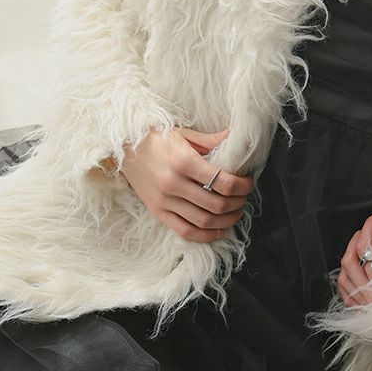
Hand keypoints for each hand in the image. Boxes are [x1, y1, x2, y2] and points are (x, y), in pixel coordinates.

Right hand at [119, 126, 253, 243]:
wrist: (123, 149)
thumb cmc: (158, 138)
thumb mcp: (185, 134)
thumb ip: (212, 140)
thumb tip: (237, 136)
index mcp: (183, 162)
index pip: (223, 182)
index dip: (242, 186)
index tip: (248, 183)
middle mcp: (174, 184)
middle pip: (216, 205)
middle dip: (237, 204)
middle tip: (244, 198)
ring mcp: (164, 201)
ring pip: (204, 221)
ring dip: (226, 221)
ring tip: (236, 213)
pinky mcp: (158, 212)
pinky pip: (185, 231)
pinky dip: (206, 236)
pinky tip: (220, 231)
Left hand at [337, 212, 371, 307]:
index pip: (369, 246)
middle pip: (354, 257)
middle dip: (360, 236)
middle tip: (371, 227)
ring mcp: (364, 306)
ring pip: (345, 272)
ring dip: (351, 253)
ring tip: (361, 242)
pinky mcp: (361, 314)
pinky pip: (344, 289)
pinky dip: (347, 273)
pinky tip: (355, 267)